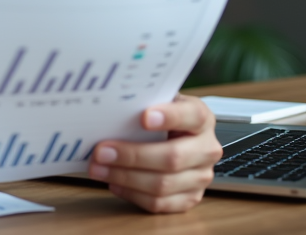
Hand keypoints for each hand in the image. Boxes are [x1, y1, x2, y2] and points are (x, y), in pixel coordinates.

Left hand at [87, 94, 220, 212]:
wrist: (179, 136)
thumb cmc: (162, 117)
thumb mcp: (158, 102)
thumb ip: (144, 103)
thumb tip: (110, 109)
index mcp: (202, 118)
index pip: (192, 115)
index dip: (169, 117)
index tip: (144, 117)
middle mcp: (207, 149)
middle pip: (172, 157)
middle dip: (133, 155)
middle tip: (102, 151)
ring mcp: (201, 177)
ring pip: (163, 184)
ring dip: (125, 177)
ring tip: (99, 169)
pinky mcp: (190, 198)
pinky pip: (159, 203)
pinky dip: (132, 194)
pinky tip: (114, 183)